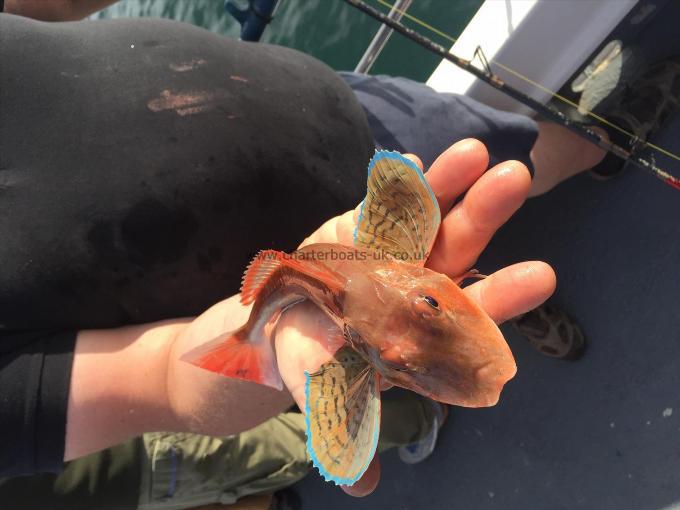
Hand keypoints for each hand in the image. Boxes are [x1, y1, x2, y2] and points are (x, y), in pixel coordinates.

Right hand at [274, 139, 555, 495]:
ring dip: (448, 185)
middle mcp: (414, 286)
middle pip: (456, 251)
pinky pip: (379, 203)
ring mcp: (390, 252)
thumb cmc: (307, 365)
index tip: (540, 275)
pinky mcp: (360, 228)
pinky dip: (394, 184)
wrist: (275, 327)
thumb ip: (345, 429)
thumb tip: (363, 486)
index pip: (467, 316)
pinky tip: (410, 161)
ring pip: (425, 217)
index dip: (499, 298)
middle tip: (517, 180)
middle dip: (484, 217)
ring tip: (475, 152)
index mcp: (418, 330)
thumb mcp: (322, 397)